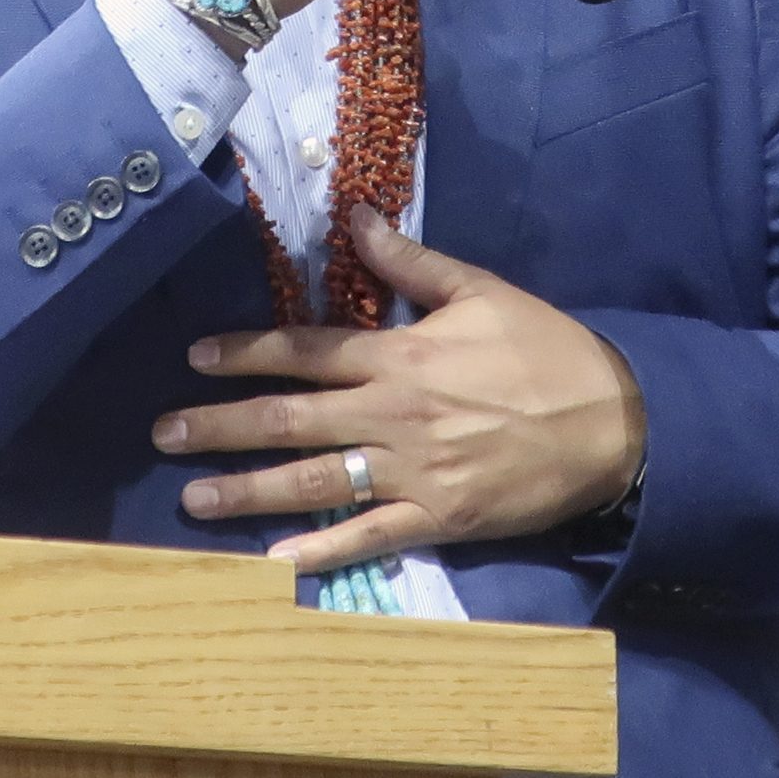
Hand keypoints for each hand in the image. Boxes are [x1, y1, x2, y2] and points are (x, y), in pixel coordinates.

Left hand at [152, 206, 645, 573]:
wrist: (613, 422)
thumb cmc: (545, 350)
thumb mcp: (480, 289)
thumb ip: (410, 260)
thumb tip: (354, 215)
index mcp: (399, 354)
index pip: (305, 350)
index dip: (246, 353)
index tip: (195, 358)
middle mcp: (392, 412)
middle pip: (291, 419)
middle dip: (222, 426)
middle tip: (164, 435)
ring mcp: (413, 470)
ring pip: (315, 479)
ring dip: (249, 490)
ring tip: (193, 501)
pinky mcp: (438, 518)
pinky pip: (368, 536)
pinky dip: (320, 551)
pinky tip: (273, 564)